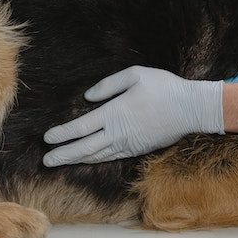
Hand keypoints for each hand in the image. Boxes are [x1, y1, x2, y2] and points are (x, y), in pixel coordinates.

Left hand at [42, 66, 223, 165]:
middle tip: (46, 160)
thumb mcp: (136, 75)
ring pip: (97, 155)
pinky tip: (88, 159)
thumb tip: (89, 97)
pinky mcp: (137, 149)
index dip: (63, 134)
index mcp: (115, 113)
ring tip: (61, 162)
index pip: (81, 128)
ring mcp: (128, 144)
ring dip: (77, 159)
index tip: (47, 138)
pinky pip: (111, 156)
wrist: (191, 109)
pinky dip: (96, 159)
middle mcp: (119, 133)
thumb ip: (109, 86)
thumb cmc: (164, 87)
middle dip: (63, 154)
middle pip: (84, 148)